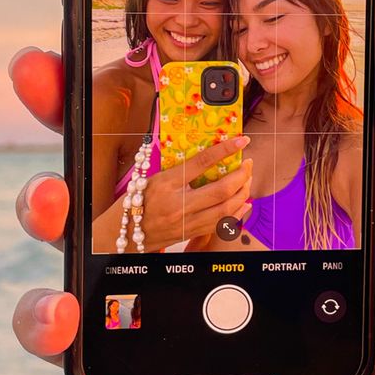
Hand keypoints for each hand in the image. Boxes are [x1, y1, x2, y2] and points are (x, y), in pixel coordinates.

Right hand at [92, 142, 252, 252]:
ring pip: (225, 210)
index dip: (224, 150)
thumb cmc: (140, 199)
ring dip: (243, 194)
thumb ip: (184, 168)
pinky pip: (221, 224)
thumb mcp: (157, 177)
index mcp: (168, 183)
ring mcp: (186, 222)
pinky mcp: (191, 233)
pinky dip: (237, 212)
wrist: (127, 232)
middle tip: (247, 164)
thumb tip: (213, 155)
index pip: (202, 162)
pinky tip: (244, 202)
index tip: (242, 141)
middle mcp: (179, 204)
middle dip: (241, 175)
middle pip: (221, 190)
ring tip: (247, 181)